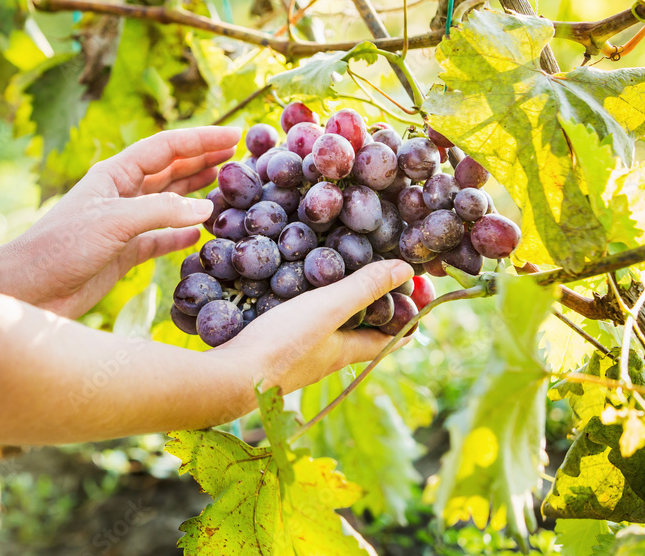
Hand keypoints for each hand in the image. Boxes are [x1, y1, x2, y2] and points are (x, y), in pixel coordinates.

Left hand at [0, 126, 240, 318]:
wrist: (28, 291)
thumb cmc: (60, 248)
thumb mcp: (113, 222)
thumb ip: (161, 212)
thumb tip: (207, 208)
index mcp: (114, 175)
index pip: (165, 148)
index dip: (201, 140)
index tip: (235, 135)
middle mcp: (120, 195)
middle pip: (170, 171)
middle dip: (203, 161)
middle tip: (240, 156)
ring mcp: (123, 225)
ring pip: (169, 204)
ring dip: (197, 194)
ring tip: (228, 186)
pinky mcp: (123, 254)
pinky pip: (160, 239)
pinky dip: (181, 235)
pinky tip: (201, 233)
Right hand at [214, 260, 415, 395]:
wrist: (227, 376)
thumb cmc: (283, 344)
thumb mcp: (329, 308)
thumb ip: (364, 288)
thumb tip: (406, 269)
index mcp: (348, 351)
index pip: (394, 339)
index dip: (411, 315)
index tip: (416, 288)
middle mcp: (326, 358)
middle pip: (360, 331)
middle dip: (371, 304)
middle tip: (372, 268)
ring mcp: (296, 357)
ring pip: (326, 328)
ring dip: (334, 303)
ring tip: (329, 269)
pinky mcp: (270, 350)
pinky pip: (296, 325)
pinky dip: (301, 305)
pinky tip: (286, 285)